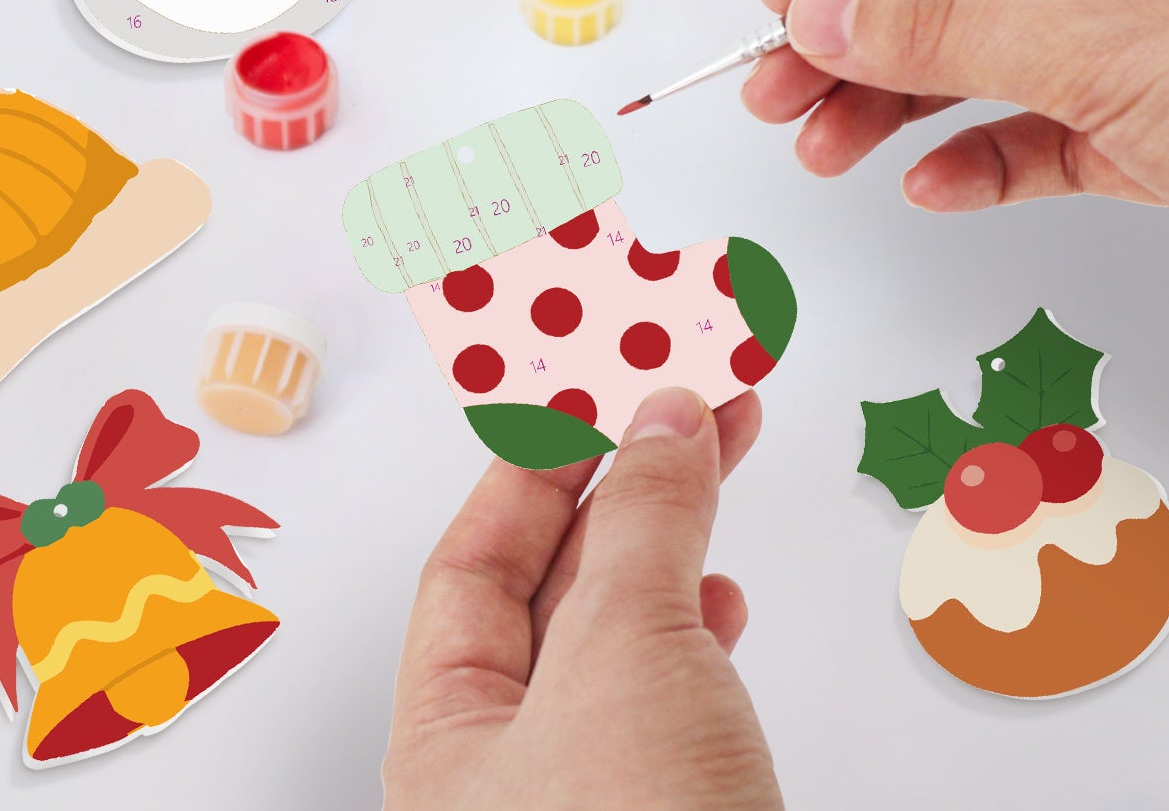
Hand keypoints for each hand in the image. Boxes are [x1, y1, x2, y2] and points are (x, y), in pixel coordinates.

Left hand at [382, 388, 782, 810]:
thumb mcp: (624, 650)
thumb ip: (643, 524)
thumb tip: (663, 424)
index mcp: (447, 738)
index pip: (472, 565)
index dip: (532, 469)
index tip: (589, 398)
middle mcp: (509, 770)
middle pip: (556, 584)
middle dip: (625, 483)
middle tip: (675, 402)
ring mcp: (593, 793)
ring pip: (624, 630)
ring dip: (674, 535)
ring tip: (717, 448)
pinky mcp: (669, 808)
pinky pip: (673, 687)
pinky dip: (701, 626)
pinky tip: (721, 596)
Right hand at [743, 0, 1168, 295]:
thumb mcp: (1114, 47)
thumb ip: (949, 26)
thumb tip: (817, 12)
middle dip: (868, 29)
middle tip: (780, 89)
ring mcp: (1162, 33)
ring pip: (996, 50)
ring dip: (903, 99)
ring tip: (822, 148)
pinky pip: (1048, 126)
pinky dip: (984, 155)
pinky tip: (933, 186)